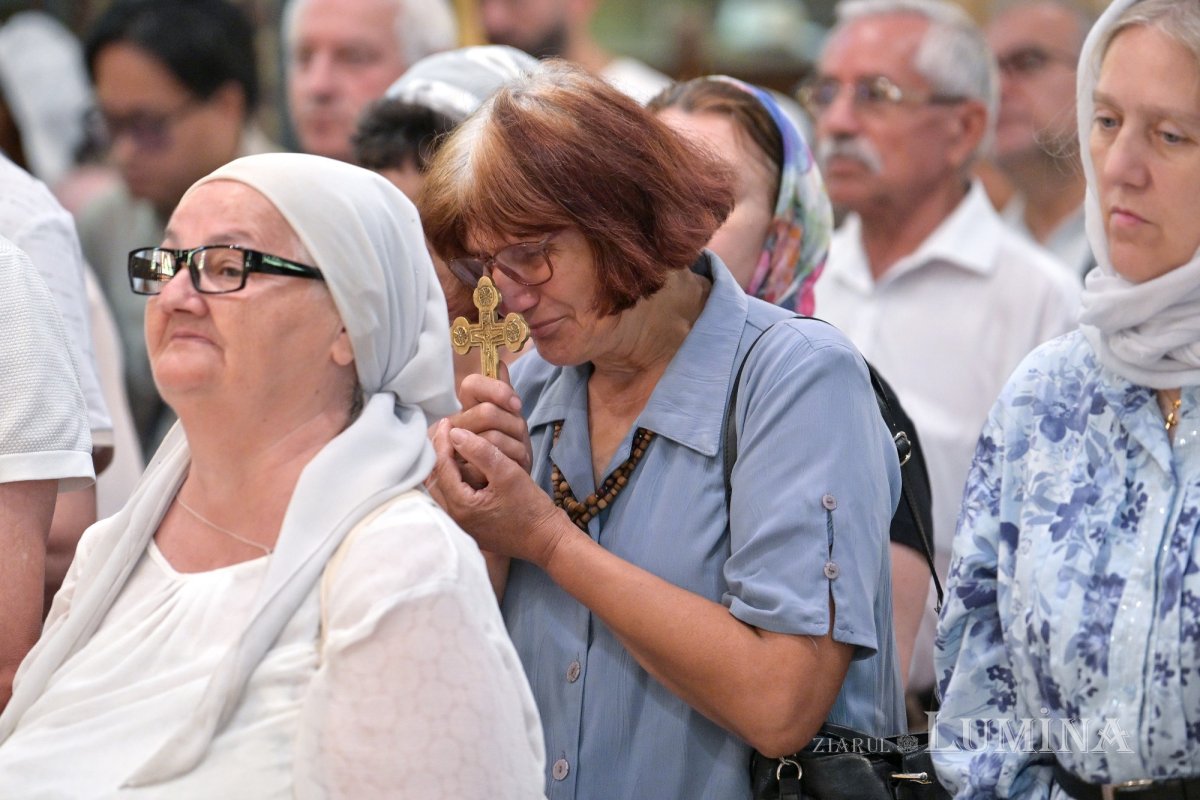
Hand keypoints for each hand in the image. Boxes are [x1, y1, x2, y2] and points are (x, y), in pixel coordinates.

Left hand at [427, 421, 569, 567]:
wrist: (546, 540)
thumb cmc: (531, 508)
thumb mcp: (508, 473)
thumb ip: (481, 451)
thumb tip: (455, 433)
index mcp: (461, 506)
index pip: (442, 467)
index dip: (442, 442)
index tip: (446, 422)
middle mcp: (454, 518)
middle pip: (435, 480)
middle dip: (438, 453)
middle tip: (444, 431)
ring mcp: (460, 525)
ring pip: (441, 489)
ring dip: (443, 466)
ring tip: (450, 445)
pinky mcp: (468, 526)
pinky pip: (451, 498)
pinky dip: (451, 479)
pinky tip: (460, 466)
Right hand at [450, 362, 532, 480]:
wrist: (509, 485)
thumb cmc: (507, 446)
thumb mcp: (508, 416)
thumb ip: (502, 391)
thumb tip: (500, 363)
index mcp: (465, 407)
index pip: (472, 383)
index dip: (498, 391)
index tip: (517, 405)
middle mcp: (454, 425)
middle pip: (487, 412)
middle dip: (513, 424)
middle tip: (520, 435)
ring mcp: (454, 448)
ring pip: (493, 437)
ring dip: (516, 445)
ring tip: (519, 452)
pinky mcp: (462, 473)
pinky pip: (493, 460)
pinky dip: (513, 460)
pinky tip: (516, 464)